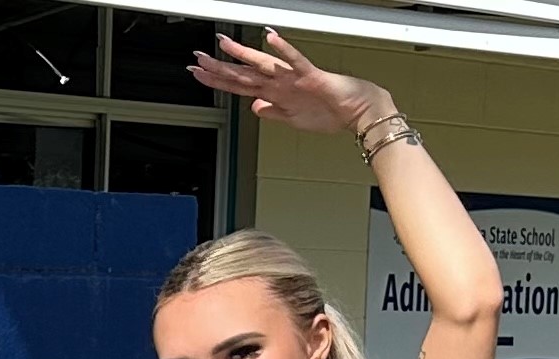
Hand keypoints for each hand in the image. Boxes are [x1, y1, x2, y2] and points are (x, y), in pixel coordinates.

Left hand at [192, 31, 390, 137]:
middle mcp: (281, 84)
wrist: (360, 113)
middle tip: (198, 58)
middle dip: (219, 68)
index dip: (218, 81)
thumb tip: (255, 107)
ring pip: (263, 65)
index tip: (200, 74)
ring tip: (223, 44)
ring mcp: (294, 79)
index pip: (240, 86)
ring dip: (242, 55)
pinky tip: (270, 38)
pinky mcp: (311, 77)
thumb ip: (273, 112)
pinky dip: (282, 50)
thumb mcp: (293, 119)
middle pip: (244, 75)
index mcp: (276, 94)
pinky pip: (295, 61)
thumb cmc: (333, 113)